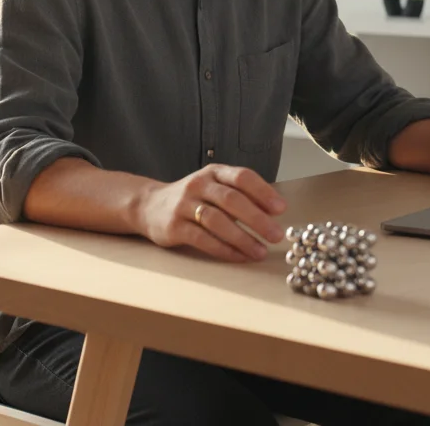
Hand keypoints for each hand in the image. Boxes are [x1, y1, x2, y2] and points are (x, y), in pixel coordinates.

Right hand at [135, 164, 287, 261]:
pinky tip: (239, 257)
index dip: (263, 192)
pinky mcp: (174, 226)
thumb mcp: (214, 186)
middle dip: (257, 219)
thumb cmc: (192, 198)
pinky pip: (202, 239)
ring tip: (260, 252)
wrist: (149, 205)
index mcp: (214, 172)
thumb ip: (240, 195)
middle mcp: (199, 184)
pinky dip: (223, 249)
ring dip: (242, 238)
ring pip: (217, 220)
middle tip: (276, 235)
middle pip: (231, 200)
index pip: (242, 177)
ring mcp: (184, 205)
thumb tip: (274, 213)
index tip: (281, 209)